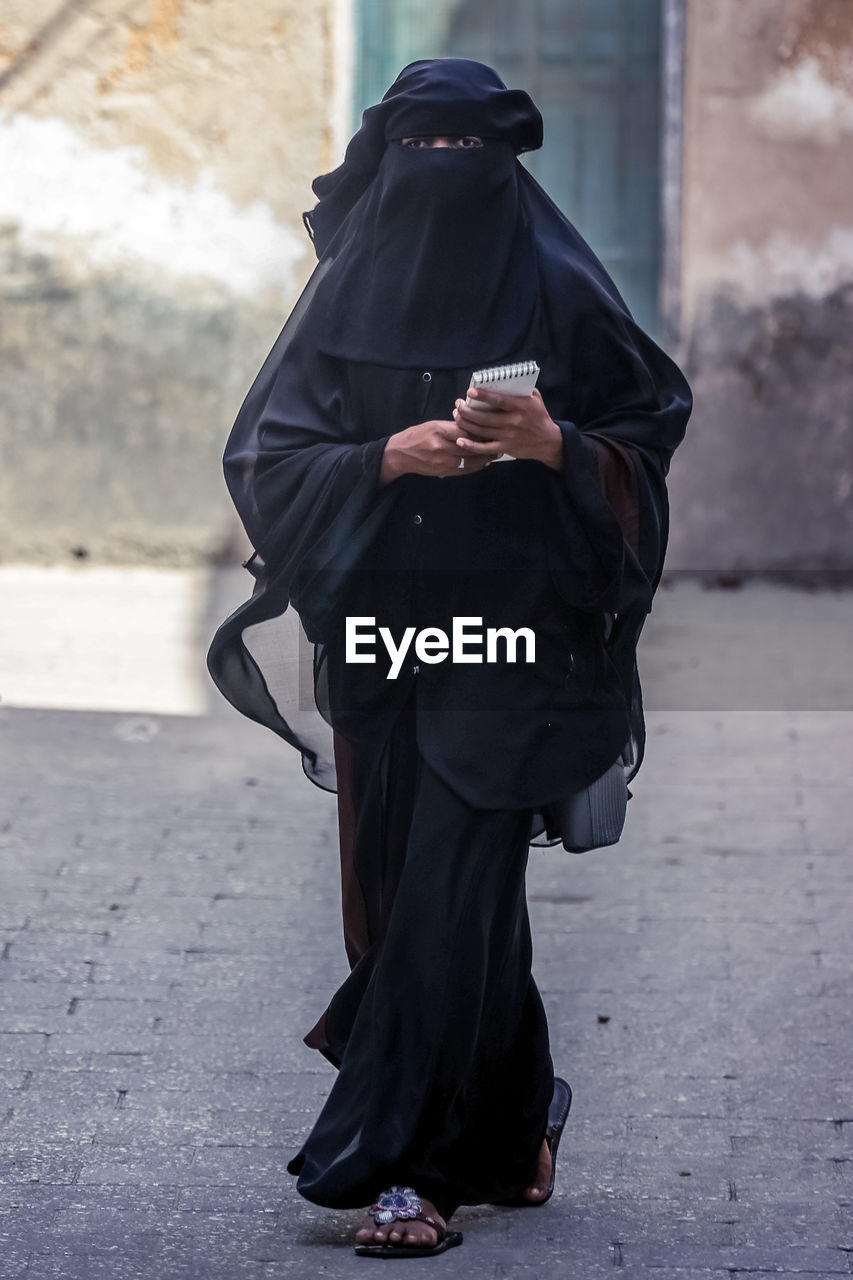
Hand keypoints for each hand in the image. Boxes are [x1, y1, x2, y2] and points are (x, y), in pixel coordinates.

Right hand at [379, 419, 499, 484]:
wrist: (400, 454)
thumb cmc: (416, 436)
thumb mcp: (433, 425)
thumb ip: (452, 426)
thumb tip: (471, 425)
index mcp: (439, 431)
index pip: (465, 431)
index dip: (480, 431)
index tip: (491, 430)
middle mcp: (441, 447)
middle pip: (470, 447)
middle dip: (486, 446)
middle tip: (499, 443)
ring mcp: (442, 461)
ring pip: (469, 460)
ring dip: (484, 458)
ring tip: (495, 454)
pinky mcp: (443, 472)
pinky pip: (463, 470)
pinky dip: (475, 467)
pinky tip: (482, 463)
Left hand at [451, 387, 562, 470]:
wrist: (548, 441)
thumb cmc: (539, 416)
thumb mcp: (535, 399)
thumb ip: (521, 389)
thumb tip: (503, 380)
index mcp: (522, 407)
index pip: (499, 400)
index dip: (483, 396)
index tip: (470, 391)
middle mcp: (514, 422)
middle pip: (485, 417)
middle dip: (467, 411)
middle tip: (458, 404)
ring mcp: (508, 436)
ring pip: (481, 431)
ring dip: (466, 423)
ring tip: (457, 415)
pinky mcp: (505, 448)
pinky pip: (485, 448)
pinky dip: (471, 445)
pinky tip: (460, 441)